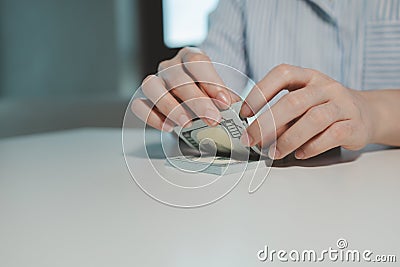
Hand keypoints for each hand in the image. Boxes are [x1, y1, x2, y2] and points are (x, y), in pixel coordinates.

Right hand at [131, 47, 238, 131]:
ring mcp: (154, 81)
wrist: (193, 102)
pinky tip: (168, 127)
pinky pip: (138, 105)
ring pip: (152, 86)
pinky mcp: (143, 99)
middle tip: (212, 119)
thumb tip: (237, 109)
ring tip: (187, 123)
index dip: (211, 82)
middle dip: (197, 101)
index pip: (197, 62)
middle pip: (178, 78)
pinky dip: (151, 117)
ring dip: (171, 106)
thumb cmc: (207, 96)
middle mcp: (170, 66)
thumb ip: (225, 99)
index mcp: (190, 57)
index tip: (224, 102)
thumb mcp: (219, 94)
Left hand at [240, 64, 373, 159]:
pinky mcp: (355, 125)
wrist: (366, 113)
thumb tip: (255, 131)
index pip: (282, 74)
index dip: (260, 92)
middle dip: (267, 123)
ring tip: (274, 153)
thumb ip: (281, 113)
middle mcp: (325, 86)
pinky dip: (312, 147)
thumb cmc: (324, 108)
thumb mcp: (302, 102)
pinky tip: (300, 154)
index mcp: (308, 76)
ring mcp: (342, 104)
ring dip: (288, 139)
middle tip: (252, 140)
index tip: (244, 113)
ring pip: (313, 120)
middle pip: (293, 101)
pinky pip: (331, 136)